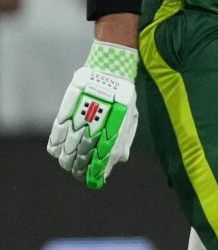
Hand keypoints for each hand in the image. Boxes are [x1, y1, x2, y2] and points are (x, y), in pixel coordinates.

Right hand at [47, 41, 140, 188]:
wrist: (110, 70)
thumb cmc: (123, 96)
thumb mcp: (130, 116)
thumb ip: (124, 137)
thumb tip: (119, 160)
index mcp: (114, 129)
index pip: (102, 158)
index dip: (96, 171)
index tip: (94, 179)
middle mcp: (95, 126)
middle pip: (81, 157)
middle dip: (79, 169)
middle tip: (79, 173)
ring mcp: (79, 119)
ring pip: (66, 149)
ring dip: (67, 160)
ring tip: (69, 164)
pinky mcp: (66, 111)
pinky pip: (56, 134)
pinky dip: (55, 146)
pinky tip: (58, 151)